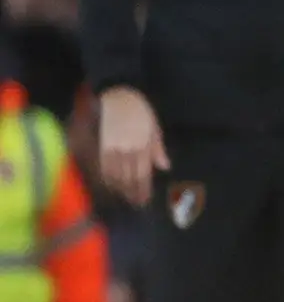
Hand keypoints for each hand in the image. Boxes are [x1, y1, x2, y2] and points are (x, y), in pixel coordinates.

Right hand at [94, 86, 165, 206]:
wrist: (117, 97)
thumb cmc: (140, 111)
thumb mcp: (154, 128)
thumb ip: (158, 149)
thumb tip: (165, 167)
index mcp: (143, 145)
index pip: (143, 174)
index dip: (143, 189)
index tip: (144, 200)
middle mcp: (127, 150)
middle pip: (129, 178)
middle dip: (132, 193)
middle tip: (135, 203)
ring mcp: (112, 148)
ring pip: (115, 175)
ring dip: (120, 189)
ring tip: (124, 198)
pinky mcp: (100, 146)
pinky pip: (103, 167)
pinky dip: (107, 179)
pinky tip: (110, 185)